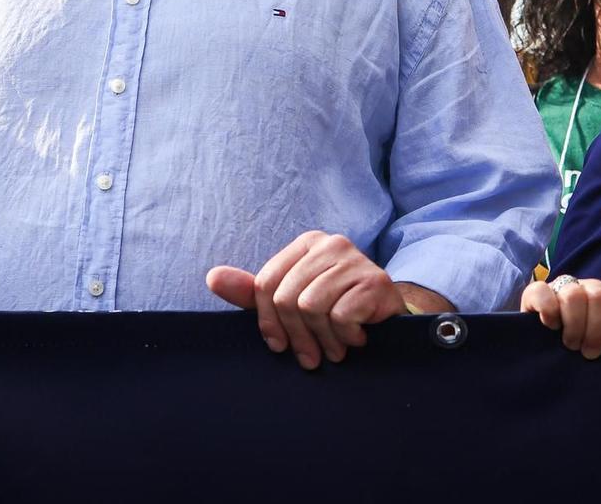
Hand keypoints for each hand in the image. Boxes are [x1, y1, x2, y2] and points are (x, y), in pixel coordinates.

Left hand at [206, 231, 405, 369]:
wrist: (389, 317)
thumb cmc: (336, 309)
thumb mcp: (291, 301)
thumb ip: (252, 292)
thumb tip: (212, 278)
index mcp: (306, 244)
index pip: (266, 283)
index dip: (267, 322)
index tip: (278, 346)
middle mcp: (330, 244)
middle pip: (287, 298)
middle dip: (296, 336)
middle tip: (311, 357)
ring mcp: (355, 259)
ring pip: (312, 308)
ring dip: (323, 340)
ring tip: (335, 348)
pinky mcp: (375, 281)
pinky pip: (340, 316)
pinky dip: (344, 337)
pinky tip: (356, 338)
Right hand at [520, 275, 600, 358]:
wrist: (551, 359)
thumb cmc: (592, 346)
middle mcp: (587, 286)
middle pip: (599, 293)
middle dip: (596, 328)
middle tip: (590, 351)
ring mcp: (560, 287)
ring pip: (573, 294)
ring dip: (574, 326)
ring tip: (570, 345)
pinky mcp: (534, 293)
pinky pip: (542, 290)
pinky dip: (549, 311)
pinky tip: (550, 328)